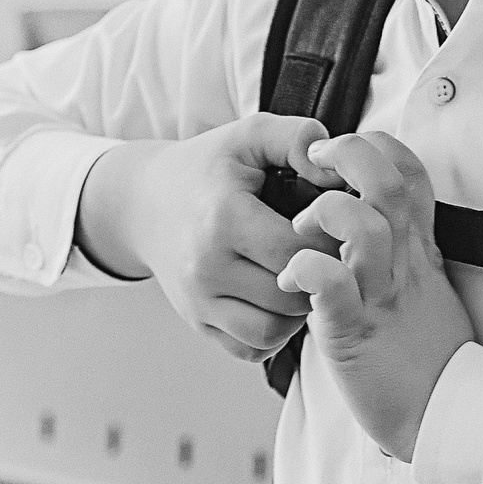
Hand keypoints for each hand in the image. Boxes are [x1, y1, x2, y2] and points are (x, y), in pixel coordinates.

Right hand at [78, 114, 344, 362]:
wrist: (145, 202)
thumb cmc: (208, 167)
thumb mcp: (250, 136)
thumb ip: (298, 138)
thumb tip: (337, 169)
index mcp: (224, 218)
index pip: (301, 251)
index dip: (331, 241)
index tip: (335, 227)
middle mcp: (206, 268)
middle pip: (291, 295)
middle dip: (321, 277)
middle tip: (330, 255)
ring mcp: (198, 301)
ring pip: (274, 331)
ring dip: (300, 310)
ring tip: (306, 277)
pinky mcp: (198, 323)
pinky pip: (251, 347)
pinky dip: (274, 332)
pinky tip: (280, 300)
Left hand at [276, 131, 475, 458]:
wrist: (439, 416)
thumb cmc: (424, 355)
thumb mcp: (426, 288)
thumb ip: (405, 248)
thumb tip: (375, 216)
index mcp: (418, 248)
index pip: (409, 172)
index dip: (377, 146)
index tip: (341, 150)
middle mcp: (403, 263)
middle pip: (387, 184)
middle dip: (349, 155)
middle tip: (315, 161)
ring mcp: (380, 295)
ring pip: (365, 227)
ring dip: (326, 213)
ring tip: (300, 229)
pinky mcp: (355, 332)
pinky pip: (331, 287)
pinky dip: (305, 269)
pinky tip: (290, 276)